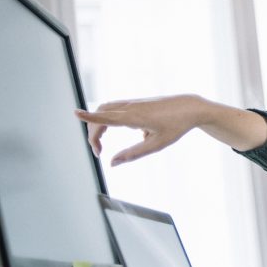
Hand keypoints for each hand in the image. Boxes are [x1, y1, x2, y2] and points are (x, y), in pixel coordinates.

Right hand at [75, 94, 203, 164]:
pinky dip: (108, 119)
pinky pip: (115, 108)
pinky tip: (125, 132)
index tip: (75, 113)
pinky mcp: (136, 102)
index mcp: (135, 117)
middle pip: (101, 115)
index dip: (89, 116)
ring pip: (106, 109)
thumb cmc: (176, 127)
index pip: (106, 117)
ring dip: (99, 124)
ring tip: (102, 144)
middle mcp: (131, 107)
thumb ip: (132, 154)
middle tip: (99, 152)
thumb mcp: (156, 145)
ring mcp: (133, 102)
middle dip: (93, 133)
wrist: (191, 107)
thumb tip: (112, 163)